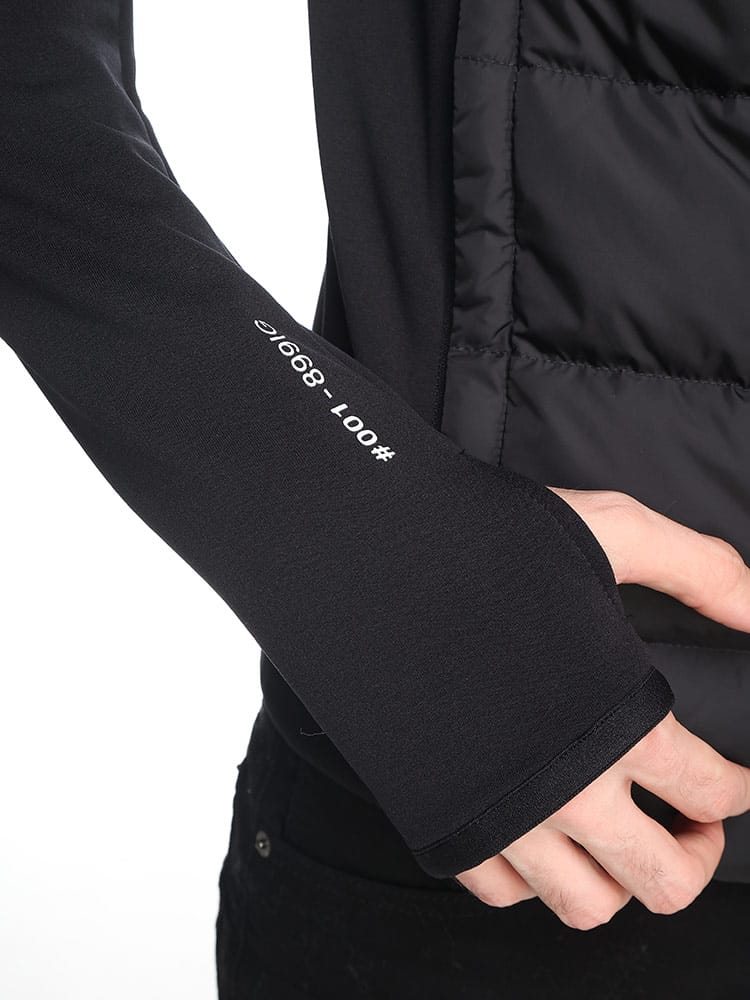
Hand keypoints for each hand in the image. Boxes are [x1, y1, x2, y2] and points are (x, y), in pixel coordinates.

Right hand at [455, 489, 749, 928]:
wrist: (370, 565)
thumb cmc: (486, 546)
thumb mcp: (608, 531)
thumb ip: (699, 568)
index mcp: (617, 723)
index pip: (711, 791)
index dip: (741, 789)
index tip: (737, 780)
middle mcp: (566, 789)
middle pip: (663, 881)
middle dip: (697, 858)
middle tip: (695, 826)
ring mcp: (503, 817)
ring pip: (585, 906)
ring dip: (620, 882)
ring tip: (623, 839)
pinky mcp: (446, 822)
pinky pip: (504, 891)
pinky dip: (536, 877)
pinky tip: (545, 832)